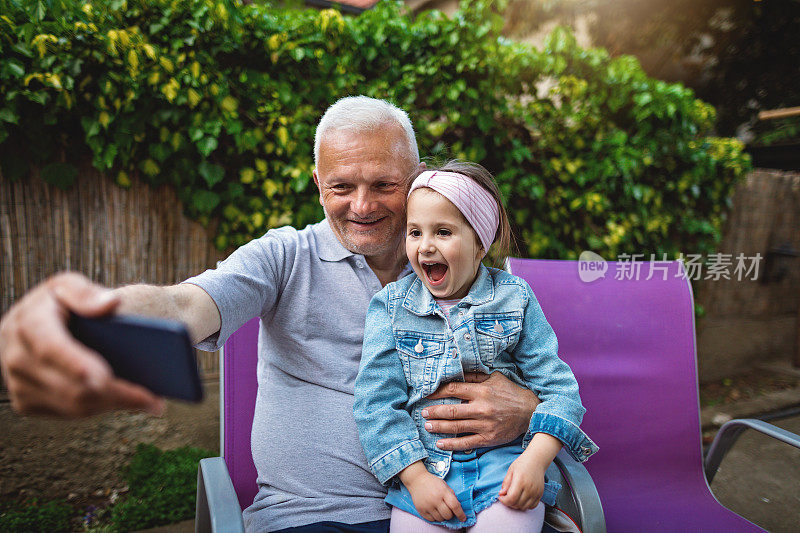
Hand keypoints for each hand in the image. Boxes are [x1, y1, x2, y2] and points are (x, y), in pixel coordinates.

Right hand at [0, 272, 164, 417]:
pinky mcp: (26, 401)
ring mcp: (18, 383)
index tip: (105, 378)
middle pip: (69, 386)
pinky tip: (127, 403)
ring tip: (150, 402)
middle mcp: (16, 357)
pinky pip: (67, 413)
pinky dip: (100, 409)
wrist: (37, 322)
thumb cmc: (61, 301)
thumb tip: (111, 303)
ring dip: (113, 406)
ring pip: (71, 405)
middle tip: (152, 398)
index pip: (50, 348)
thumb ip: (86, 293)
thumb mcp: (68, 285)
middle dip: (114, 394)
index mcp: (27, 323)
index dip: (76, 365)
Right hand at [399, 461, 466, 522]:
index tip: (463, 518)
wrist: (417, 480)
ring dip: (442, 516)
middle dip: (450, 514)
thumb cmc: (432, 482)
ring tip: (439, 509)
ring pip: (440, 519)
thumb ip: (452, 495)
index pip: (454, 506)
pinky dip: (435, 517)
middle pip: (448, 515)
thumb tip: (458, 507)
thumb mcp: (444, 485)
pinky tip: (433, 510)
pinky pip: (432, 520)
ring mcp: (427, 505)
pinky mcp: (421, 510)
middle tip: (448, 509)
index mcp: (443, 492)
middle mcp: (435, 499)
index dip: (460, 514)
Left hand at [422, 371, 539, 450]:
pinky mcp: (488, 438)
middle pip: (451, 411)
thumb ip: (475, 376)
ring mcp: (484, 425)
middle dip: (434, 412)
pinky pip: (466, 443)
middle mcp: (481, 408)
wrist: (530, 412)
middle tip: (423, 413)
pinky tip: (440, 443)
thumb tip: (457, 371)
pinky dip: (452, 444)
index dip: (437, 392)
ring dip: (439, 427)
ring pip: (455, 427)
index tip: (427, 395)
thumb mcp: (495, 377)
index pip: (453, 390)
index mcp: (481, 391)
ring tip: (427, 425)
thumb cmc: (511, 393)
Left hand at [498, 453, 544, 509]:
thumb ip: (506, 483)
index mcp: (520, 481)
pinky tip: (521, 499)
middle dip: (509, 503)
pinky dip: (525, 505)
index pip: (511, 498)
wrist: (536, 460)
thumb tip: (501, 494)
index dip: (504, 500)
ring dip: (517, 505)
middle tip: (506, 496)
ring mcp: (536, 492)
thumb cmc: (522, 464)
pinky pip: (532, 506)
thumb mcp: (511, 471)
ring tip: (513, 497)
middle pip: (517, 504)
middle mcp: (529, 488)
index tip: (501, 497)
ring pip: (524, 507)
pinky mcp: (540, 494)